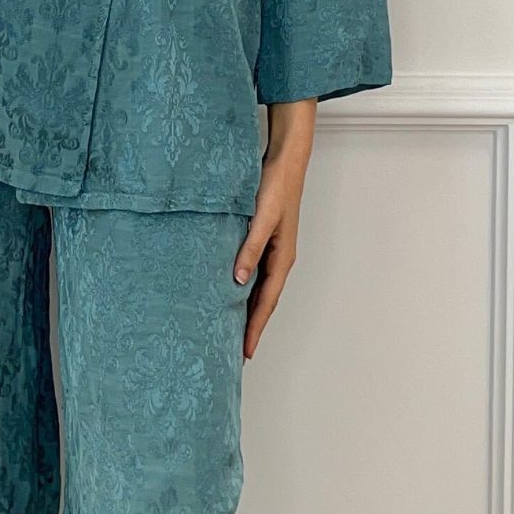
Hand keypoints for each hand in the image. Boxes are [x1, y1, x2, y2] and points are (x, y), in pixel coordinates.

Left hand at [234, 100, 316, 359]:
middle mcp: (278, 259)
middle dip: (250, 326)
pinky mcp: (262, 239)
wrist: (285, 160)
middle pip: (262, 301)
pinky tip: (227, 291)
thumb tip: (237, 280)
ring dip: (245, 309)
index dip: (254, 328)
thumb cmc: (276, 187)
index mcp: (282, 259)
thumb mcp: (262, 219)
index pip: (265, 303)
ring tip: (228, 329)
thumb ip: (250, 248)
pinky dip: (241, 287)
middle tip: (233, 351)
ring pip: (257, 288)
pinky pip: (252, 272)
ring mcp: (271, 250)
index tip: (244, 352)